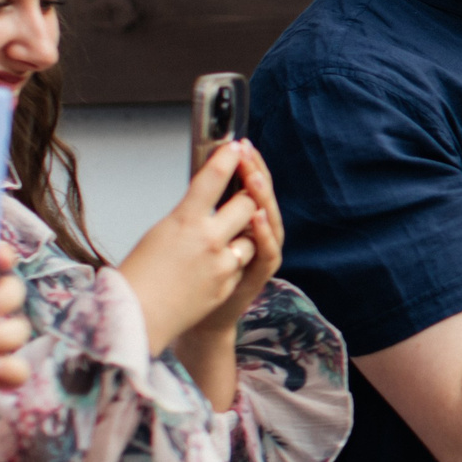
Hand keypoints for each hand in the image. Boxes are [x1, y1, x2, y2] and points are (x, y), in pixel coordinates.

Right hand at [117, 143, 260, 352]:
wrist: (136, 317)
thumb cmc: (137, 275)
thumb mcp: (158, 233)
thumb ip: (186, 218)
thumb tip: (203, 207)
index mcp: (184, 221)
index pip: (212, 178)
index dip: (227, 158)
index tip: (236, 146)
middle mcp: (209, 239)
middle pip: (247, 203)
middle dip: (248, 197)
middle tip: (243, 191)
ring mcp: (222, 263)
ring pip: (251, 236)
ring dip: (243, 233)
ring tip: (225, 236)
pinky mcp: (229, 284)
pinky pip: (242, 264)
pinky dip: (234, 260)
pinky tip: (218, 264)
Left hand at [183, 144, 284, 340]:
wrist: (197, 317)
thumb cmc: (192, 276)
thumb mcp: (192, 235)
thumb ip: (203, 210)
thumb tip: (196, 175)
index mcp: (240, 220)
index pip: (248, 185)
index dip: (246, 164)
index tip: (237, 143)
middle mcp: (255, 233)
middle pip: (262, 196)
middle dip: (255, 172)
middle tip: (246, 152)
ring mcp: (259, 253)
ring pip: (269, 219)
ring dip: (262, 196)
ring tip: (252, 176)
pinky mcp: (258, 274)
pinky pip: (267, 251)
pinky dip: (263, 233)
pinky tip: (256, 216)